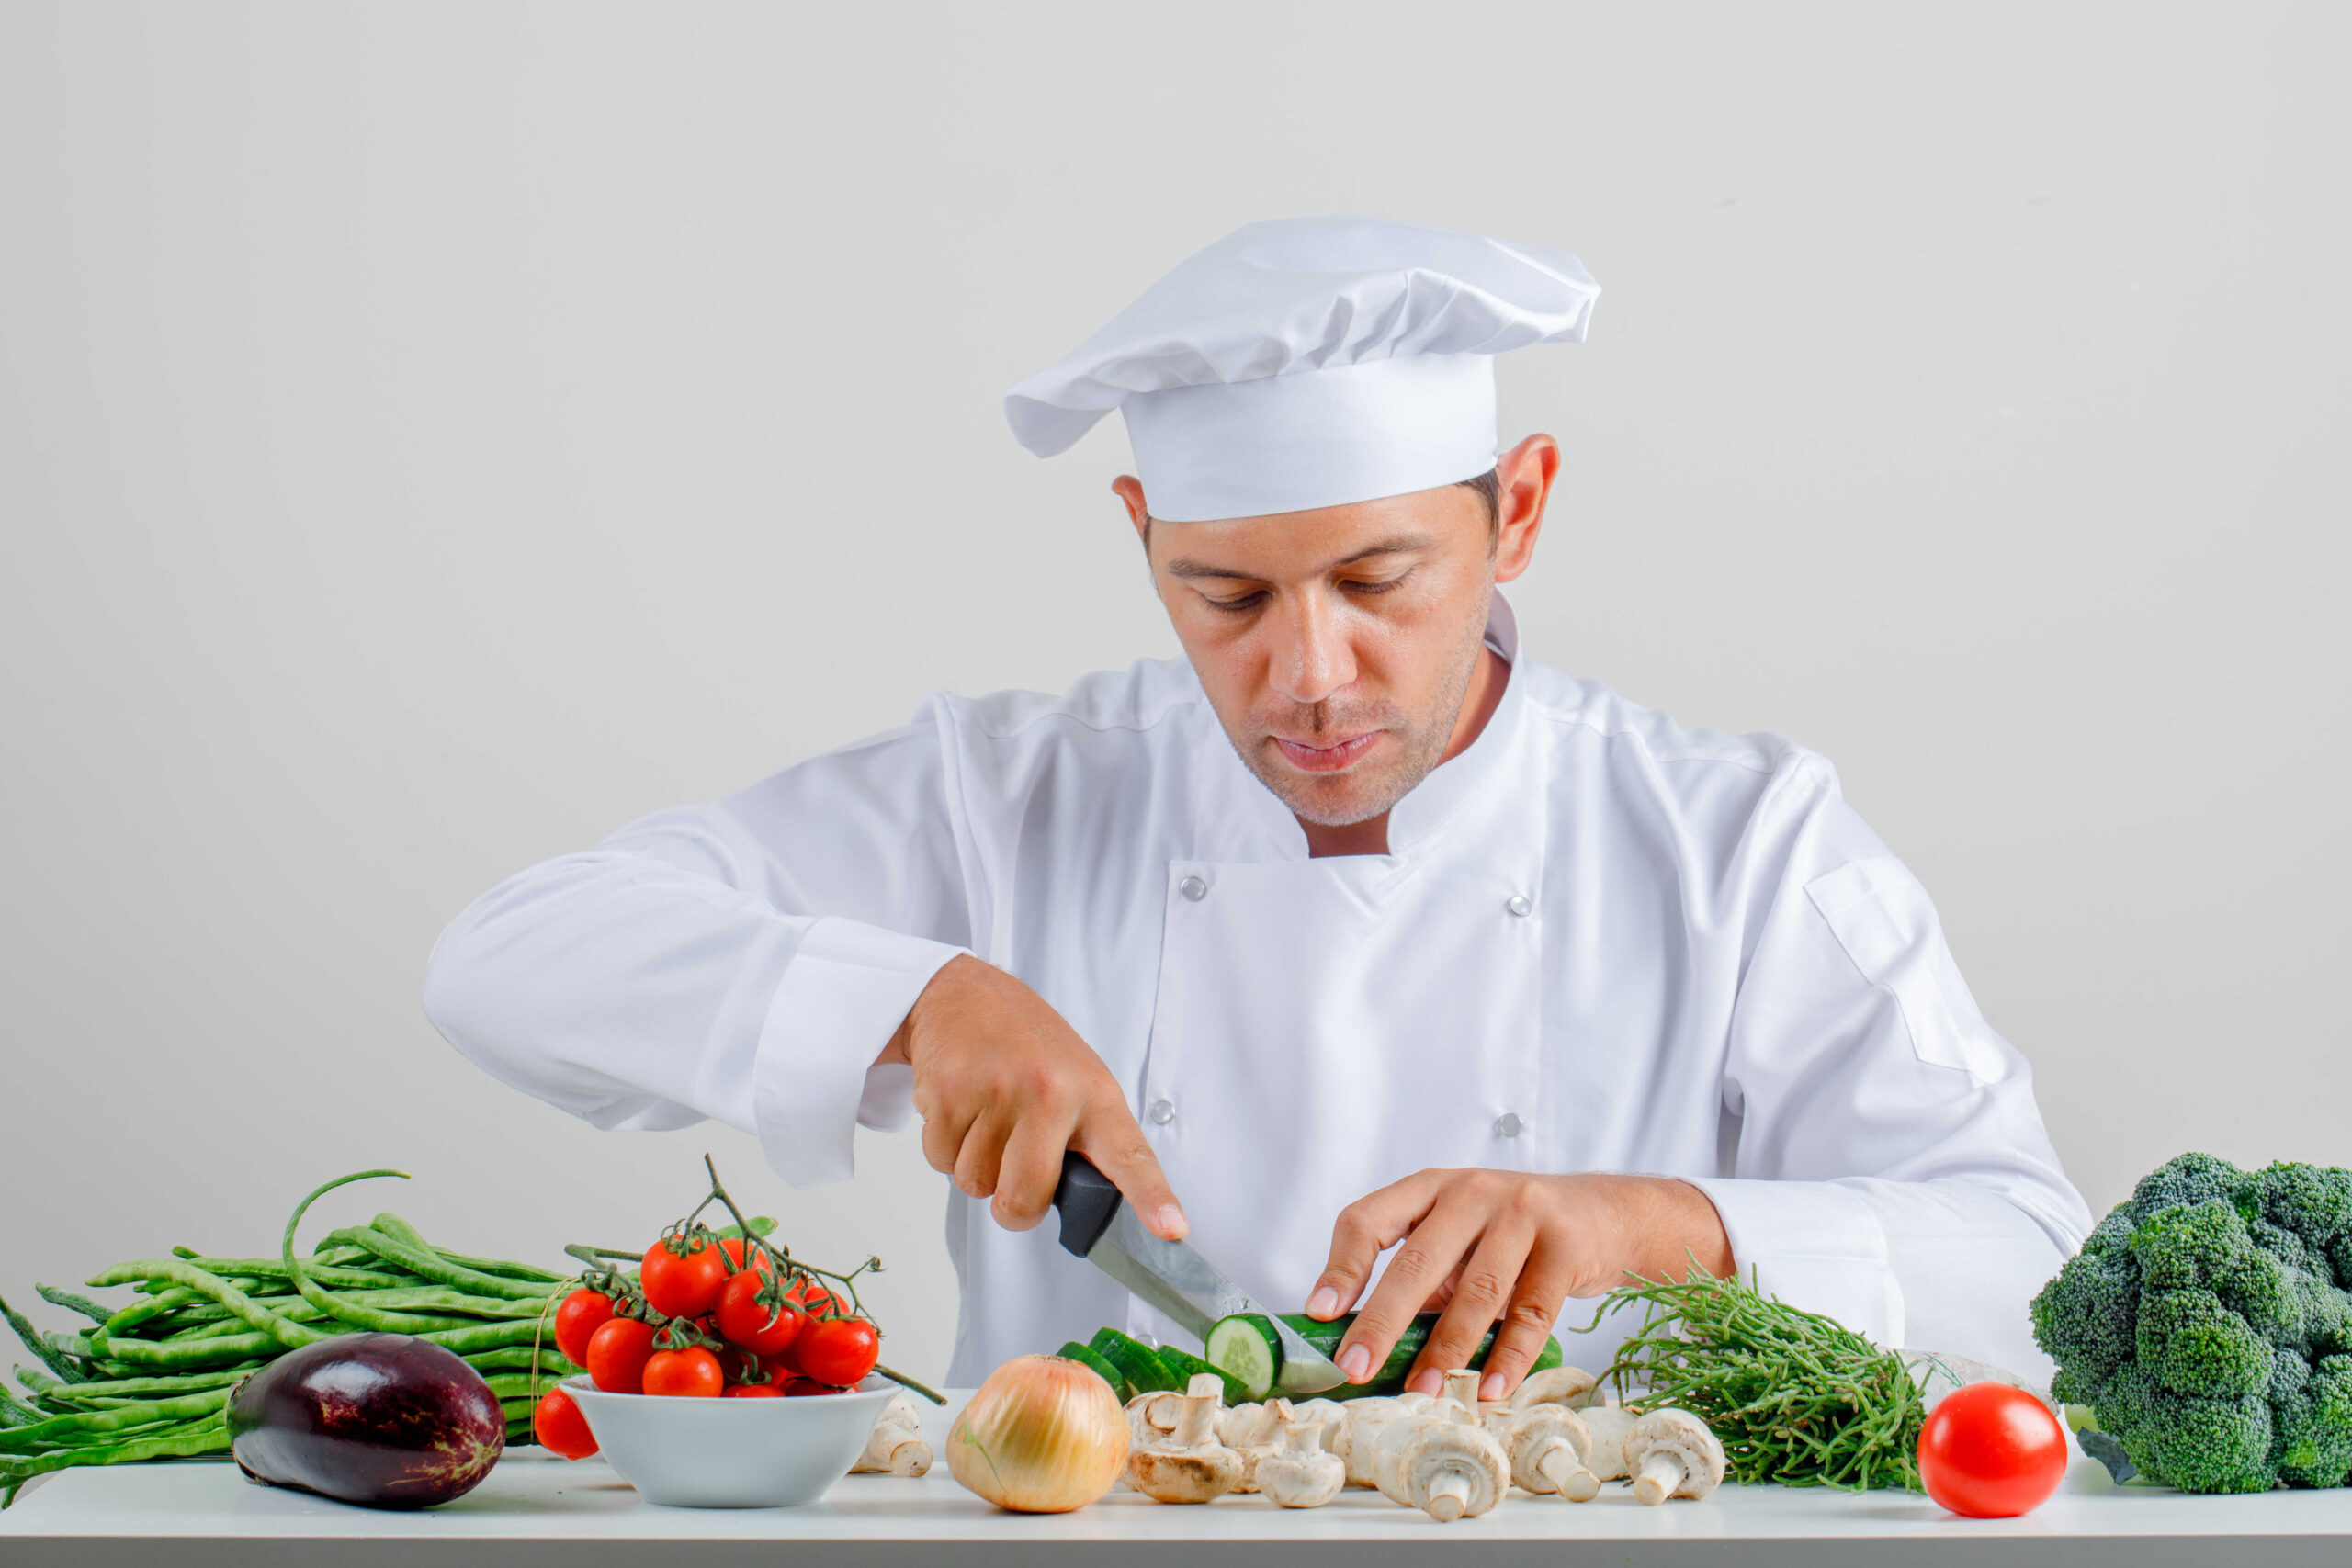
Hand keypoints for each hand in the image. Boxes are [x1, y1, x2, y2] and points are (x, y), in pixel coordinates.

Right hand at [878, 954, 1186, 1241]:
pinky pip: (939, 1160)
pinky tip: (960, 1107)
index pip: (1130, 1155)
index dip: (1152, 1198)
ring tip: (985, 1116)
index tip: (1172, 1229)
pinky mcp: (949, 1091)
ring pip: (975, 1183)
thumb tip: (1081, 1205)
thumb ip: (1084, 1138)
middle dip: (1012, 1204)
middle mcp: (1051, 1092)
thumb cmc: (1025, 1046)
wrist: (963, 995)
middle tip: (1013, 1169)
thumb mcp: (1076, 1077)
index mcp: (1094, 1093)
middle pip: (1024, 1199)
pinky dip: (944, 1145)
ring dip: (974, 1165)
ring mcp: (998, 1090)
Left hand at [1304, 1169, 1731, 1398]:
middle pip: (1416, 1261)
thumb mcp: (1458, 1240)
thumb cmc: (1512, 1236)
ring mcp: (1523, 1211)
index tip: (1320, 1314)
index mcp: (1429, 1188)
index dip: (1340, 1267)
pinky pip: (1531, 1311)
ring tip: (1421, 1391)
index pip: (1368, 1219)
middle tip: (1355, 1369)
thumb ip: (1418, 1278)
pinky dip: (1509, 1358)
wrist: (1604, 1214)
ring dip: (1446, 1350)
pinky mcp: (1567, 1243)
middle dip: (1382, 1321)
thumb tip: (1360, 1343)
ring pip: (1476, 1290)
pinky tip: (1490, 1390)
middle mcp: (1471, 1191)